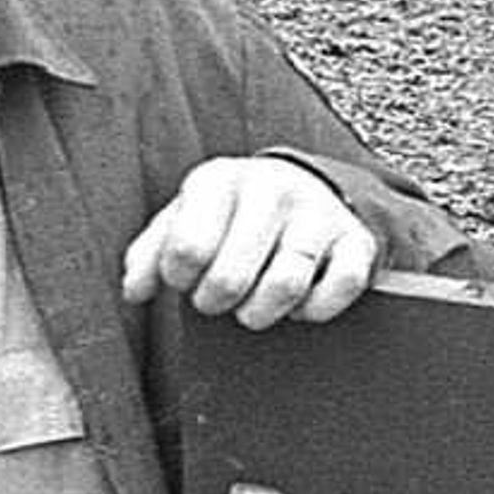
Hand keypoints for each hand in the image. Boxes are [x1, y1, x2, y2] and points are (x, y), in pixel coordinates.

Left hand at [120, 156, 381, 328]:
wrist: (304, 187)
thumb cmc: (230, 215)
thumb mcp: (184, 220)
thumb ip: (150, 253)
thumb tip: (136, 291)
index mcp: (220, 180)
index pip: (187, 248)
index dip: (180, 280)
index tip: (184, 280)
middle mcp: (272, 189)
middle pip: (232, 275)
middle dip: (216, 302)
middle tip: (216, 301)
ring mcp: (319, 214)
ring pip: (286, 284)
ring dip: (260, 313)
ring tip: (251, 310)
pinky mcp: (357, 240)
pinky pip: (341, 287)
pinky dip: (314, 310)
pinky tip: (297, 305)